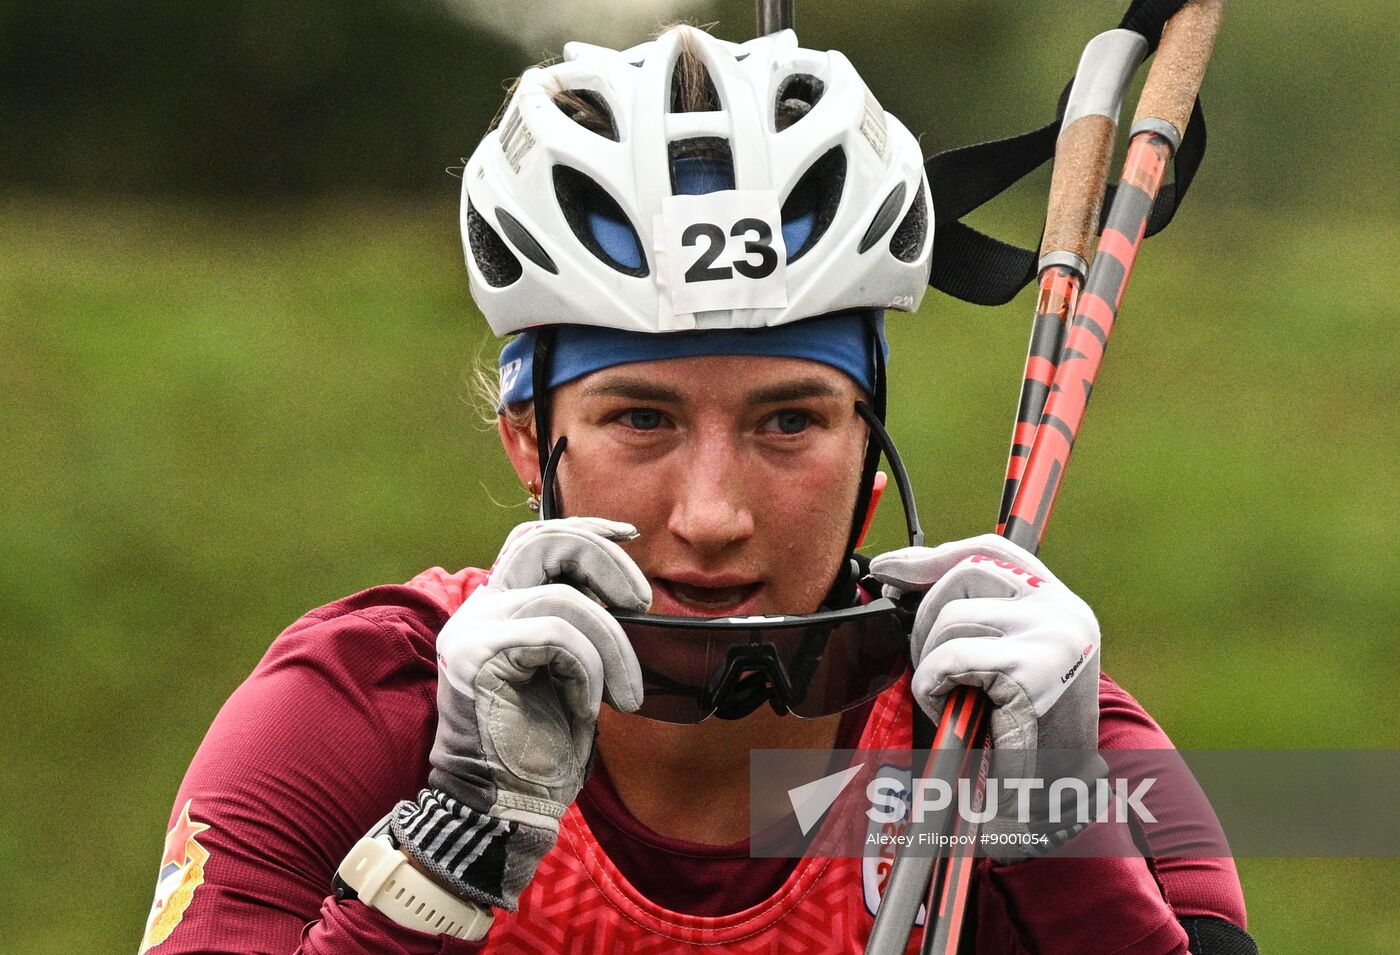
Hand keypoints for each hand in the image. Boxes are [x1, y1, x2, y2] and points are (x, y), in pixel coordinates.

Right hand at [392, 517, 650, 909]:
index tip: (630, 535)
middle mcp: (479, 610)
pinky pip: (556, 636)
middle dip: (603, 560)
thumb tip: (621, 590)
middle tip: (641, 601)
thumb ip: (578, 624)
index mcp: (498, 608)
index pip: (534, 539)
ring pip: (564, 599)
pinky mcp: (477, 656)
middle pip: (542, 543)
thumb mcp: (571, 672)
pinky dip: (586, 670)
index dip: (583, 528)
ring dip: (612, 645)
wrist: (504, 808)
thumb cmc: (541, 748)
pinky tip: (584, 707)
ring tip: (626, 693)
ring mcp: (473, 631)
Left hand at [869, 534, 1103, 855]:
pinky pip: (949, 660)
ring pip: (951, 619)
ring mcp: (1051, 638)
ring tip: (948, 698)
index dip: (933, 555)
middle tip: (927, 666)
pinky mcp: (1032, 673)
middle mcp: (1063, 611)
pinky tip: (953, 713)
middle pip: (963, 576)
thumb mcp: (1008, 660)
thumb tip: (898, 573)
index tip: (889, 568)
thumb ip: (974, 617)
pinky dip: (933, 687)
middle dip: (924, 617)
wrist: (1064, 794)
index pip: (992, 551)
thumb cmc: (1024, 730)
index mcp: (1058, 603)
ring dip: (929, 663)